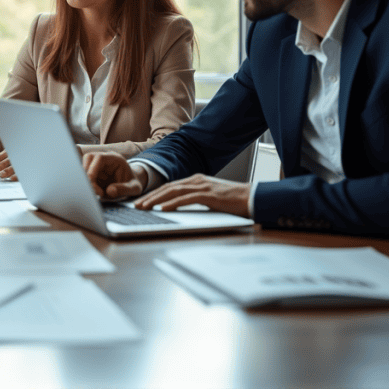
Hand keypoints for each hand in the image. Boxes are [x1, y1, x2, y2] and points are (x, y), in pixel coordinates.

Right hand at [82, 151, 144, 199]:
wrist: (132, 184)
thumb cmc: (134, 184)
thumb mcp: (134, 188)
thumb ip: (124, 189)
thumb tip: (110, 191)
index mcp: (115, 158)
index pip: (99, 158)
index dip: (92, 168)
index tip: (91, 182)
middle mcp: (105, 159)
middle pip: (88, 158)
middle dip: (86, 173)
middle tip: (92, 189)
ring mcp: (98, 165)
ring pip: (83, 166)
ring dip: (85, 179)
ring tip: (95, 192)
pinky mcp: (94, 172)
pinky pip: (85, 174)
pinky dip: (86, 183)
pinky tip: (94, 192)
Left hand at [133, 174, 251, 217]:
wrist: (253, 198)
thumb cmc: (233, 201)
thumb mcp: (209, 199)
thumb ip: (195, 200)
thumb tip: (179, 208)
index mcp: (196, 180)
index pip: (170, 187)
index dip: (154, 194)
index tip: (142, 202)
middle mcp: (197, 180)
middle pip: (167, 188)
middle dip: (150, 197)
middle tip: (136, 206)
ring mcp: (202, 186)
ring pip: (173, 192)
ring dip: (156, 200)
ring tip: (144, 207)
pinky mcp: (209, 194)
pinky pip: (186, 199)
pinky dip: (173, 203)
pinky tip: (163, 209)